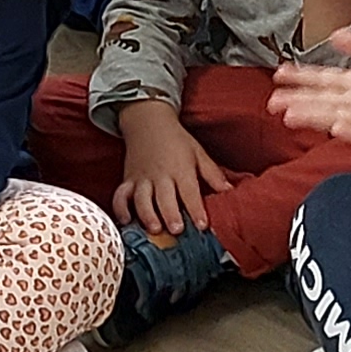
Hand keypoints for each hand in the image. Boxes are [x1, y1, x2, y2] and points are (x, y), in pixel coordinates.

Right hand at [110, 102, 230, 241]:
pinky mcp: (128, 180)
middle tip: (176, 230)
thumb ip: (213, 174)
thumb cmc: (176, 140)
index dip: (196, 209)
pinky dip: (120, 209)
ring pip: (141, 199)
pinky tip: (126, 220)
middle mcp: (160, 175)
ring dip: (147, 215)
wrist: (148, 121)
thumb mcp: (198, 153)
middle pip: (164, 197)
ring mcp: (141, 178)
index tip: (202, 225)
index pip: (189, 192)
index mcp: (180, 169)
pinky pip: (120, 195)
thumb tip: (230, 191)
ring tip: (155, 229)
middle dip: (170, 214)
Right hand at [265, 27, 350, 152]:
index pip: (322, 79)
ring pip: (334, 116)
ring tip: (292, 116)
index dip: (301, 77)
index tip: (279, 73)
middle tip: (273, 102)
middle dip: (297, 100)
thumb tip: (334, 32)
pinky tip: (336, 128)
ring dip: (314, 116)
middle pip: (322, 100)